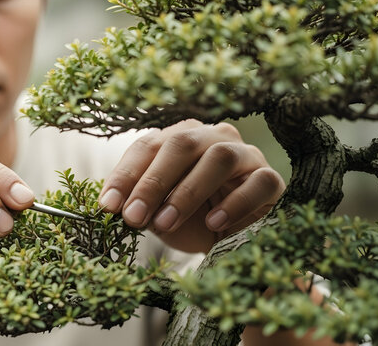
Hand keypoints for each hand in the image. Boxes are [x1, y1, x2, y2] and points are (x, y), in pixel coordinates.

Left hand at [98, 120, 284, 252]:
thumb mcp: (158, 213)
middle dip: (152, 182)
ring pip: (219, 158)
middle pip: (182, 145)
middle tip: (133, 216)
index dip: (126, 175)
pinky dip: (233, 203)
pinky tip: (214, 222)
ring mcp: (244, 154)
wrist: (232, 241)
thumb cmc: (191, 220)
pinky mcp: (269, 178)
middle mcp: (212, 137)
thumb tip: (116, 207)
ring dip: (187, 191)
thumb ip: (140, 205)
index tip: (108, 206)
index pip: (148, 146)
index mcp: (180, 138)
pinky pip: (256, 182)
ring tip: (165, 223)